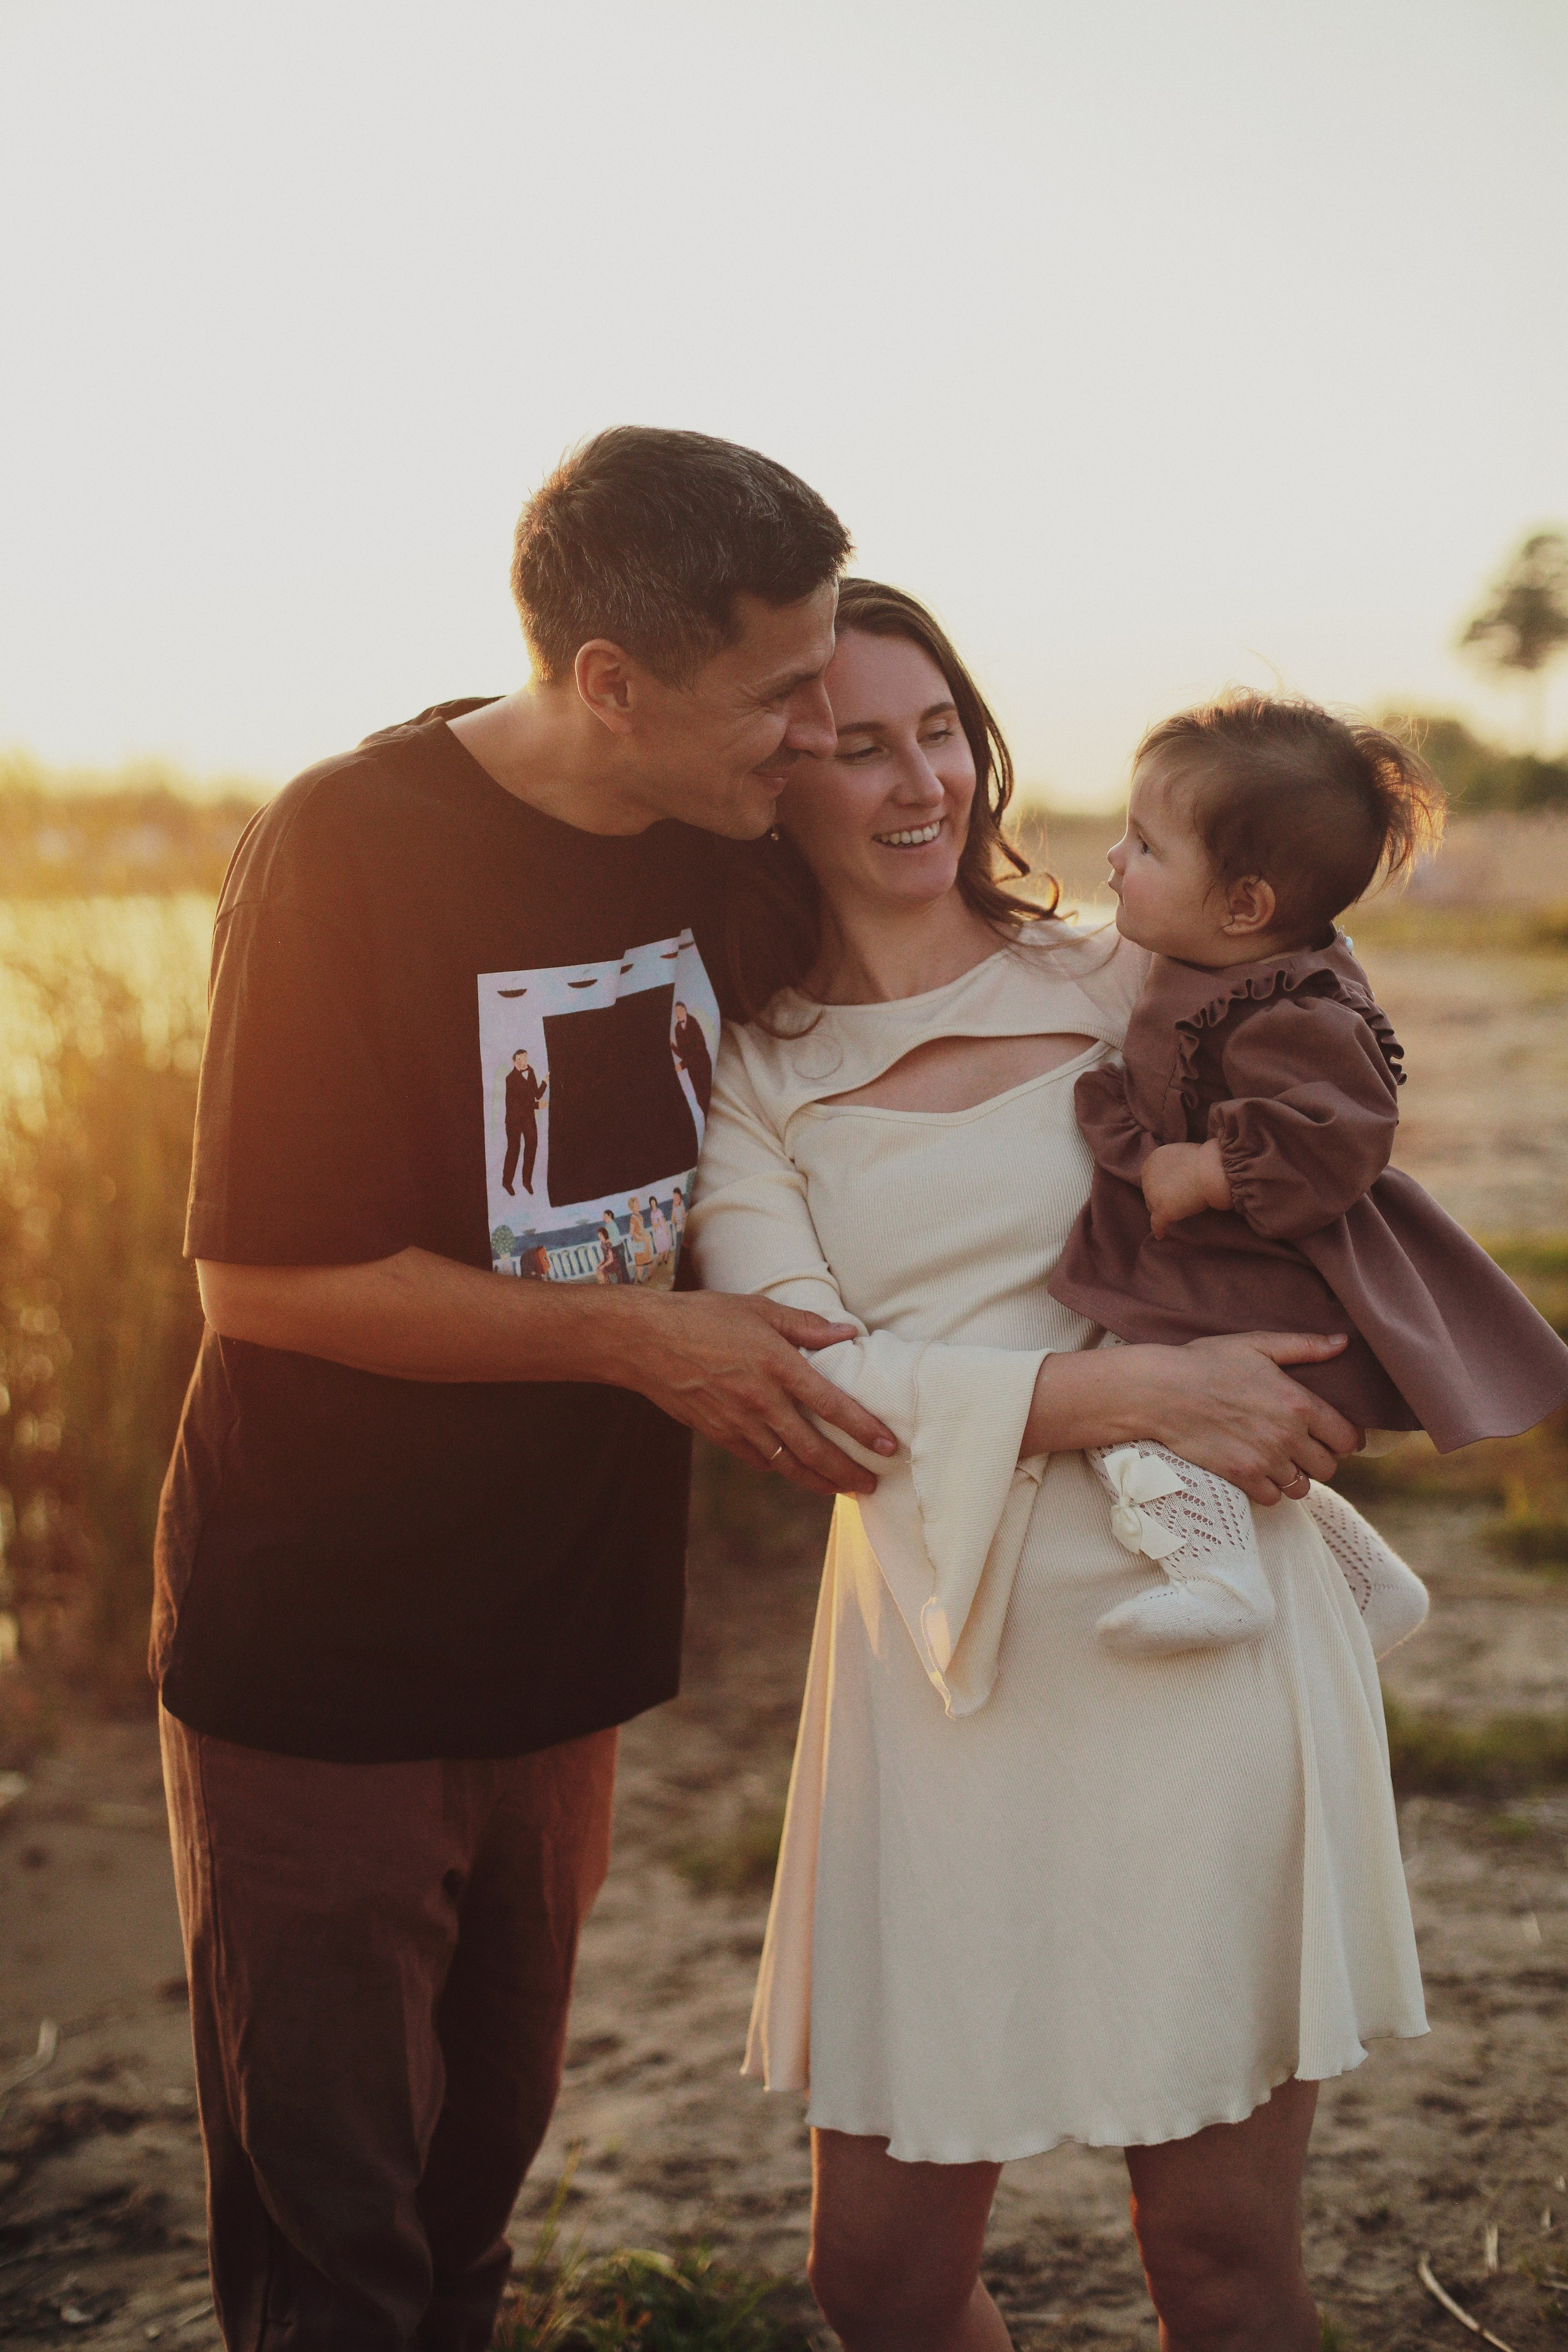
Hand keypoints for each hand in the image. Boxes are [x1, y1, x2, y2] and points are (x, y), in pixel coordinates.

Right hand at [631, 1291, 897, 1499]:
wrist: (644, 1341)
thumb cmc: (702, 1317)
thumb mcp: (758, 1309)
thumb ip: (806, 1325)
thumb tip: (848, 1333)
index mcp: (777, 1365)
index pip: (831, 1404)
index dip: (863, 1428)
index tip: (888, 1445)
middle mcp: (761, 1400)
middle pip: (813, 1449)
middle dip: (847, 1471)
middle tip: (872, 1484)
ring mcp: (738, 1422)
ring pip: (787, 1463)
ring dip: (819, 1480)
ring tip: (843, 1489)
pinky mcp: (718, 1434)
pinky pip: (758, 1460)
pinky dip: (782, 1469)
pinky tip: (797, 1472)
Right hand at [1132, 1329, 1361, 1505]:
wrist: (1161, 1391)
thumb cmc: (1207, 1362)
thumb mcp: (1257, 1345)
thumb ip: (1305, 1346)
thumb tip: (1343, 1342)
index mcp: (1298, 1404)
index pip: (1346, 1438)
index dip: (1345, 1438)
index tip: (1333, 1435)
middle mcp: (1287, 1436)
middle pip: (1329, 1467)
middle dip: (1321, 1458)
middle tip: (1305, 1447)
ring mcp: (1264, 1460)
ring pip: (1302, 1487)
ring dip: (1296, 1476)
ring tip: (1282, 1461)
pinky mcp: (1241, 1477)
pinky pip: (1273, 1498)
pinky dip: (1270, 1489)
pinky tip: (1260, 1471)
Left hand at [1142, 1140, 1232, 1238]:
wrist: (1211, 1170)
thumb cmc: (1205, 1161)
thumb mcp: (1182, 1156)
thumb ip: (1173, 1166)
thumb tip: (1176, 1178)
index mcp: (1152, 1160)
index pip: (1152, 1179)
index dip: (1163, 1186)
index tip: (1173, 1190)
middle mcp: (1147, 1176)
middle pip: (1150, 1193)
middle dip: (1162, 1197)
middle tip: (1178, 1201)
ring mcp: (1152, 1194)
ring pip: (1153, 1208)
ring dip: (1165, 1209)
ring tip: (1178, 1212)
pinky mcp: (1161, 1209)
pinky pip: (1157, 1223)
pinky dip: (1159, 1229)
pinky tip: (1161, 1235)